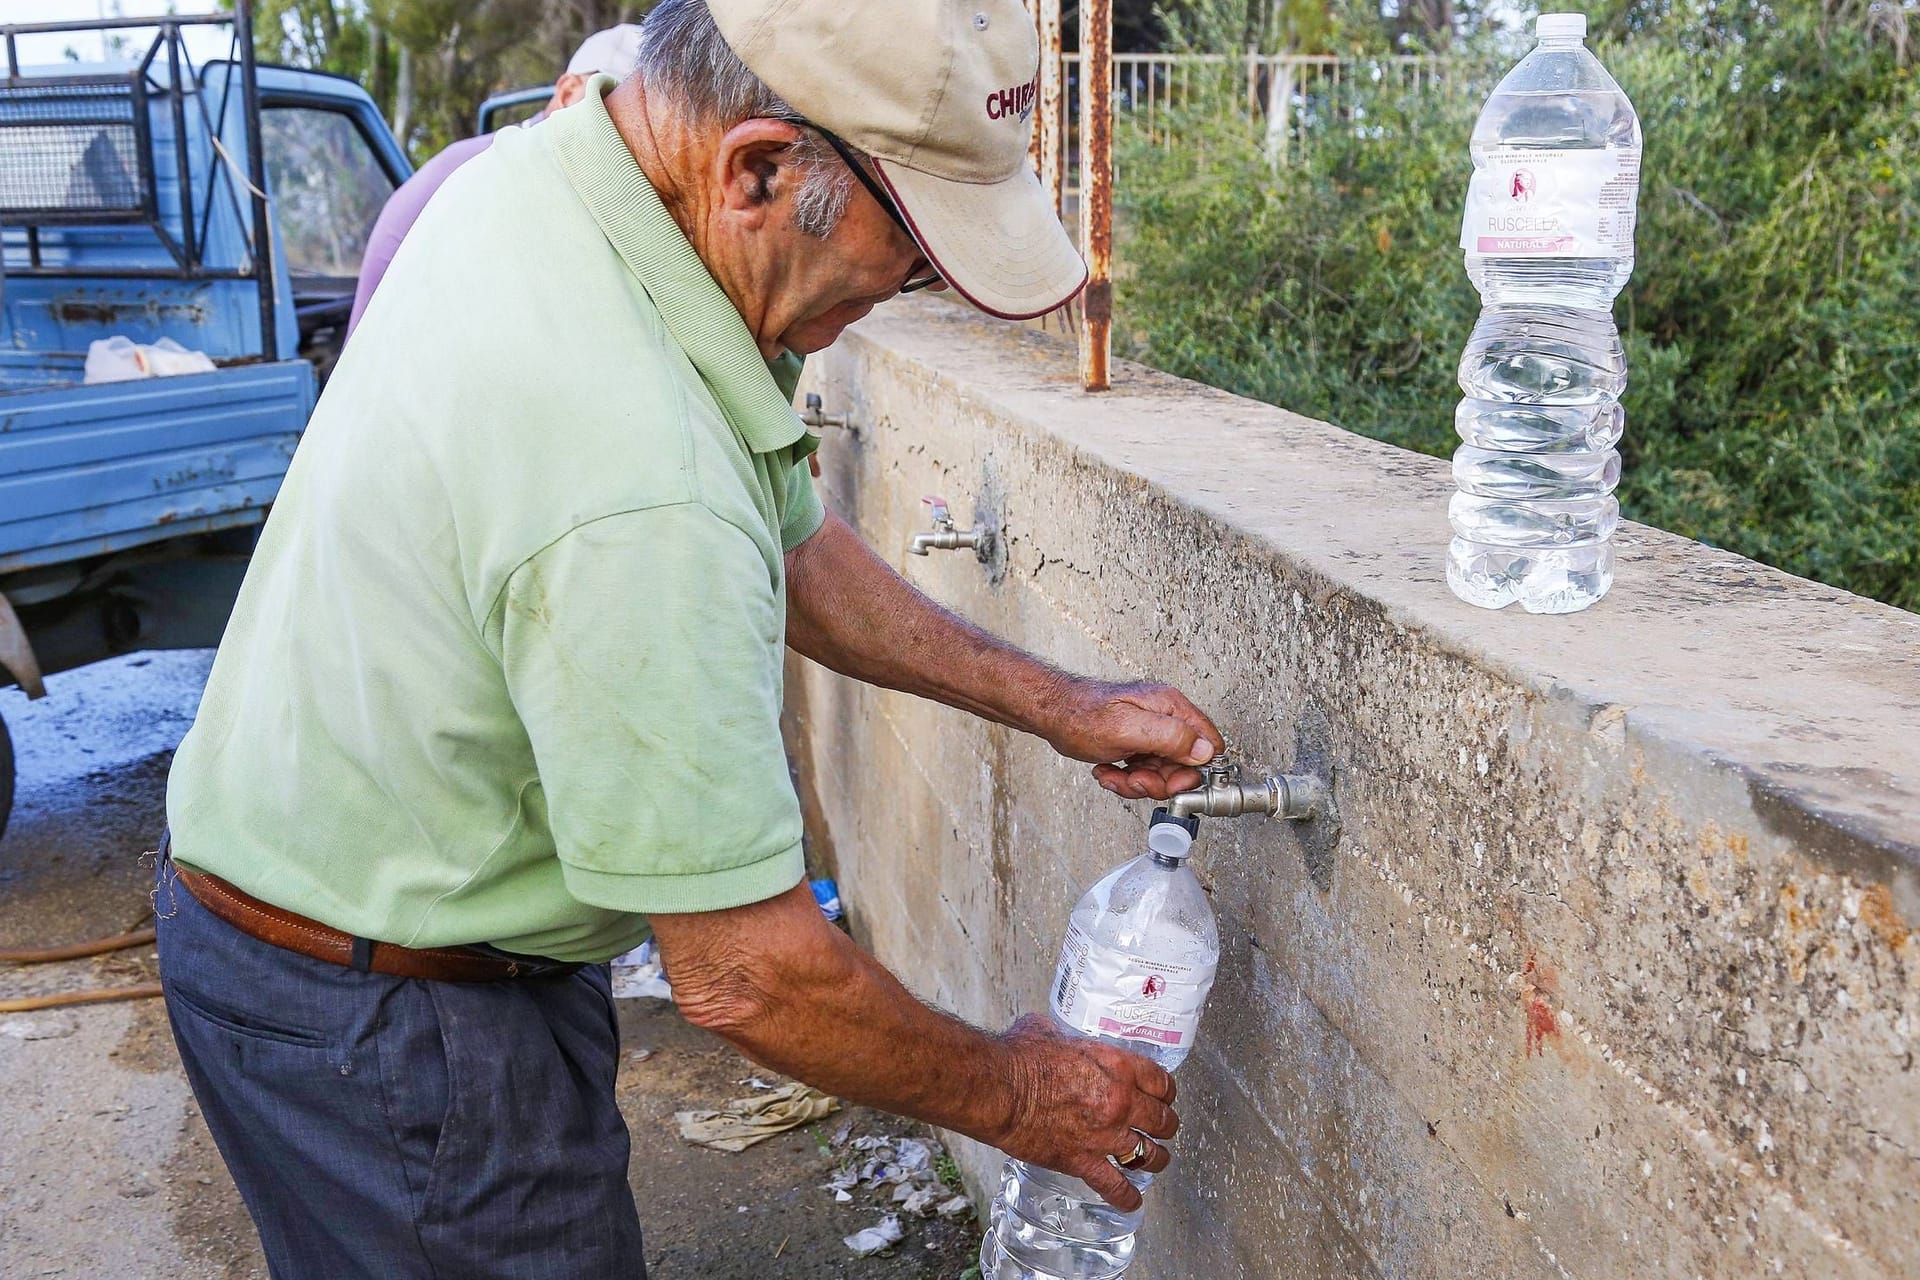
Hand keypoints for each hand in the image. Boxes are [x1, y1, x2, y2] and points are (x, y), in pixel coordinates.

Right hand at [991, 1015, 1178, 1209]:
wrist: (1000, 1090)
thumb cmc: (1019, 1058)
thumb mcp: (1049, 1032)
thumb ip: (1063, 1038)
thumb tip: (1052, 1035)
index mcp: (1117, 1066)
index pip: (1162, 1083)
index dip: (1166, 1092)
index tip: (1163, 1097)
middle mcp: (1120, 1102)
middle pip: (1162, 1120)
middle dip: (1165, 1125)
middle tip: (1163, 1128)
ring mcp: (1105, 1135)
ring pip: (1148, 1155)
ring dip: (1155, 1159)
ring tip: (1154, 1161)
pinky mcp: (1083, 1161)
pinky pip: (1115, 1186)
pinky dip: (1126, 1197)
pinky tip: (1131, 1201)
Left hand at [1041, 679, 1222, 800]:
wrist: (1053, 714)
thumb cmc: (1082, 714)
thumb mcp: (1127, 728)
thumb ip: (1170, 737)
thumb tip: (1204, 750)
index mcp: (1170, 708)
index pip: (1207, 744)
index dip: (1193, 770)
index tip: (1171, 782)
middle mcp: (1165, 718)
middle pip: (1184, 765)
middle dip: (1158, 781)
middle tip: (1134, 779)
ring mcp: (1151, 733)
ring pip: (1161, 773)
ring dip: (1136, 783)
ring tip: (1115, 775)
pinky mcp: (1137, 745)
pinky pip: (1143, 772)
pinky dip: (1125, 779)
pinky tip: (1109, 771)